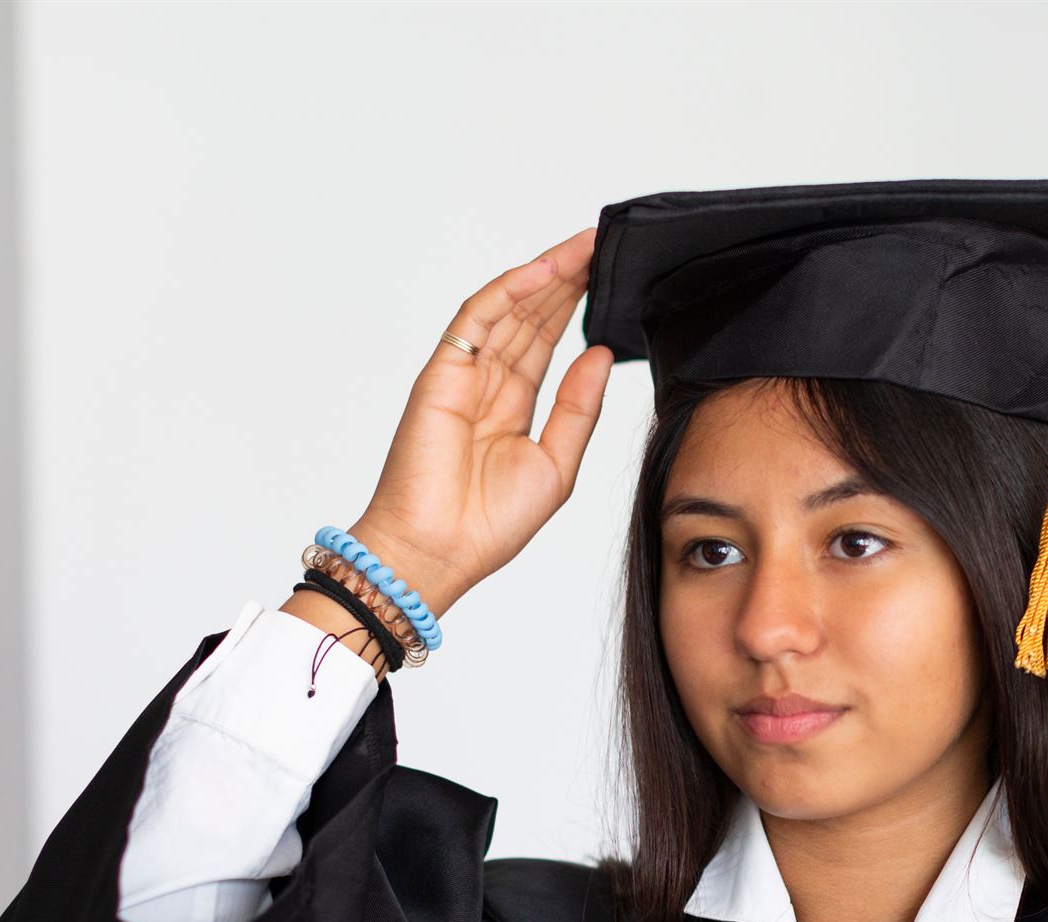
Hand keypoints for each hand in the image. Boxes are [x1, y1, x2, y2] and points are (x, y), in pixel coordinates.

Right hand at [347, 227, 614, 613]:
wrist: (440, 550)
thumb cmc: (490, 523)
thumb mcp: (558, 465)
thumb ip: (579, 408)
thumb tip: (601, 356)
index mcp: (514, 406)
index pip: (547, 341)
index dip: (574, 306)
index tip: (607, 277)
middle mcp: (488, 384)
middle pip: (530, 316)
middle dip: (566, 279)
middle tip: (601, 245)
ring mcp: (464, 374)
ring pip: (508, 309)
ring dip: (544, 274)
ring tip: (583, 247)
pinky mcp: (443, 372)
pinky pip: (476, 319)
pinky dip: (507, 291)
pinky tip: (541, 271)